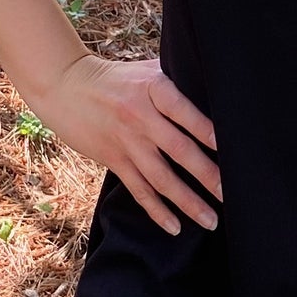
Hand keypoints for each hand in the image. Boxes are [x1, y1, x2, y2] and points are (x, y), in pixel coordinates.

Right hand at [35, 54, 221, 234]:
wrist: (65, 86)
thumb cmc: (117, 78)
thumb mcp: (147, 70)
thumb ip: (177, 83)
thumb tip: (217, 95)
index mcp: (153, 88)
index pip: (184, 112)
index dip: (207, 130)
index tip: (230, 148)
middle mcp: (140, 116)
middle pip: (178, 149)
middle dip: (206, 174)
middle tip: (228, 194)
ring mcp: (126, 141)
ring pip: (161, 177)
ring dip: (187, 202)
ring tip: (210, 220)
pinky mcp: (113, 159)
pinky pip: (138, 189)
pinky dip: (157, 210)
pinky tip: (174, 226)